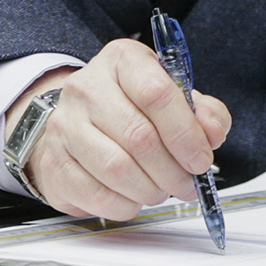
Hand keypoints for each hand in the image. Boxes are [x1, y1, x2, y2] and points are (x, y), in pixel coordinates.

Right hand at [7, 37, 231, 220]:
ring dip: (150, 190)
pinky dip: (125, 205)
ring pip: (116, 169)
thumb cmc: (132, 106)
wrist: (77, 120)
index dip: (185, 133)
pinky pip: (96, 195)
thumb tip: (212, 133)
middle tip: (188, 183)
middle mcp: (87, 88)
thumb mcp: (174, 95)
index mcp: (122, 61)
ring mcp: (64, 126)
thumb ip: (203, 112)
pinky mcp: (53, 163)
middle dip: (173, 169)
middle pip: (139, 137)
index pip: (156, 93)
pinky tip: (135, 198)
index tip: (201, 158)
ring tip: (162, 190)